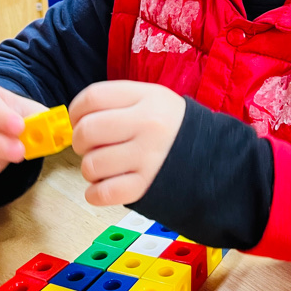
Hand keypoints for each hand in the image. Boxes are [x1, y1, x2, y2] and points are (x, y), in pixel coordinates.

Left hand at [70, 81, 185, 206]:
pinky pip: (102, 193)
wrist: (214, 158)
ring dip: (90, 169)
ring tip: (106, 167)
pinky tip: (105, 186)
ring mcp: (147, 157)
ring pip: (91, 164)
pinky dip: (95, 193)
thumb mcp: (154, 100)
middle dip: (80, 142)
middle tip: (91, 146)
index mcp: (148, 98)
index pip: (93, 97)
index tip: (79, 120)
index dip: (76, 110)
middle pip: (87, 131)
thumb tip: (77, 119)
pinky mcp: (146, 186)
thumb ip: (119, 103)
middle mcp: (148, 125)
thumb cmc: (173, 129)